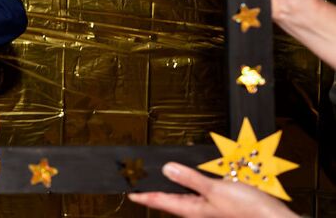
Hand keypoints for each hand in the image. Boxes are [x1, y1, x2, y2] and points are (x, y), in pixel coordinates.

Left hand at [129, 162, 297, 217]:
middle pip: (171, 198)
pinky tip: (193, 177)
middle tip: (140, 183)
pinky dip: (193, 183)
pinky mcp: (221, 203)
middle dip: (156, 189)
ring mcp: (210, 207)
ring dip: (175, 185)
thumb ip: (190, 178)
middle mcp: (199, 210)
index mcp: (193, 209)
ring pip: (186, 195)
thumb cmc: (249, 210)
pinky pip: (201, 192)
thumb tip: (166, 169)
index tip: (129, 193)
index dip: (143, 195)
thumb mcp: (215, 190)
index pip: (161, 201)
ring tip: (161, 178)